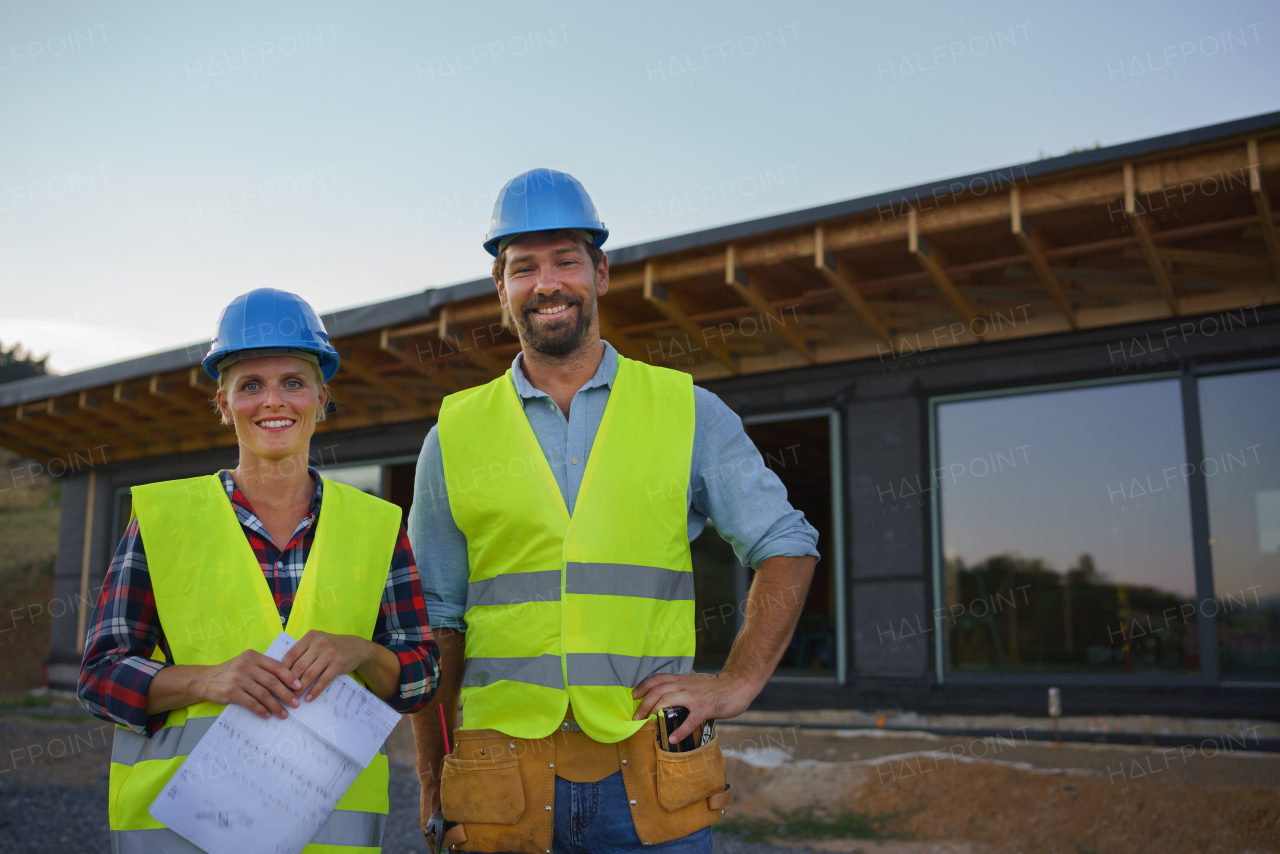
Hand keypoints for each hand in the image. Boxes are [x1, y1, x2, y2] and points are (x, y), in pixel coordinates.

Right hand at [195, 649, 303, 719]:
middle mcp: (246, 666)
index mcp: (253, 656)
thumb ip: (263, 667)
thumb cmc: (230, 671)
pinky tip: (267, 715)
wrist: (205, 680)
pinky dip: (261, 710)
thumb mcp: (246, 662)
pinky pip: (250, 703)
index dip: (289, 677)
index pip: (276, 666)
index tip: (299, 687)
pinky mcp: (231, 692)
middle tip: (296, 703)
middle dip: (286, 694)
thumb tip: (287, 680)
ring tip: (284, 714)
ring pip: (263, 694)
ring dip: (276, 706)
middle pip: (272, 681)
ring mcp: (238, 679)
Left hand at [281, 630, 375, 701]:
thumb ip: (303, 651)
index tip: (278, 681)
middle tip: (284, 693)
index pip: (291, 654)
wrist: (357, 647)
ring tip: (295, 698)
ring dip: (301, 689)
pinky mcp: (338, 664)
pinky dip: (315, 691)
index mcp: (311, 637)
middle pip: (299, 666)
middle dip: (290, 682)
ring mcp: (329, 653)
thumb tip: (283, 670)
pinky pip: (323, 680)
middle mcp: (319, 643)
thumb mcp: (317, 642)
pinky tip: (309, 698)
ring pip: (309, 675)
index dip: (282, 670)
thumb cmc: (332, 646)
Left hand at [631, 670, 756, 743]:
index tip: (633, 696)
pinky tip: (672, 738)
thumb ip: (689, 681)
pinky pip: (690, 720)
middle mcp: (686, 686)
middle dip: (644, 704)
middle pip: (658, 690)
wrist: (738, 683)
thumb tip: (683, 679)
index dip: (644, 686)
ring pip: (668, 700)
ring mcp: (695, 697)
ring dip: (654, 712)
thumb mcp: (699, 680)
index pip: (658, 678)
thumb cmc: (719, 685)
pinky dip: (680, 730)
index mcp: (683, 679)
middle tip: (636, 716)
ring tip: (647, 724)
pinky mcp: (705, 708)